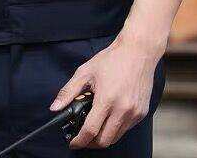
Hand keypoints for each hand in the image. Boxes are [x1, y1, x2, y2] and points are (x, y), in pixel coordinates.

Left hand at [50, 29, 164, 148]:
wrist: (138, 52)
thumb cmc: (111, 60)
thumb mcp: (85, 72)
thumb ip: (68, 92)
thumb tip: (55, 108)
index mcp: (107, 99)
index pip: (91, 130)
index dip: (80, 140)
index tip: (72, 143)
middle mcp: (123, 110)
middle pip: (105, 140)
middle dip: (90, 143)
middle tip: (81, 138)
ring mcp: (135, 113)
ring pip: (116, 137)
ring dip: (103, 137)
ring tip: (93, 127)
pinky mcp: (142, 114)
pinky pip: (126, 129)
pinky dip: (115, 128)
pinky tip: (107, 117)